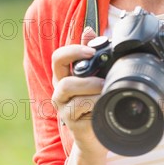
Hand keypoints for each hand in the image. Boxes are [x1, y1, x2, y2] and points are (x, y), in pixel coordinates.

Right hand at [51, 27, 107, 160]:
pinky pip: (78, 107)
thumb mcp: (96, 75)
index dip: (73, 50)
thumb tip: (89, 30)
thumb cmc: (96, 101)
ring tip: (104, 88)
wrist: (99, 134)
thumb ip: (92, 53)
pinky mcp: (70, 122)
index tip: (91, 50)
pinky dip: (93, 102)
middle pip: (59, 70)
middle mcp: (60, 90)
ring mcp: (63, 107)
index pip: (59, 57)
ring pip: (68, 88)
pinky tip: (102, 103)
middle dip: (79, 64)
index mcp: (65, 76)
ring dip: (90, 86)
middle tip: (99, 69)